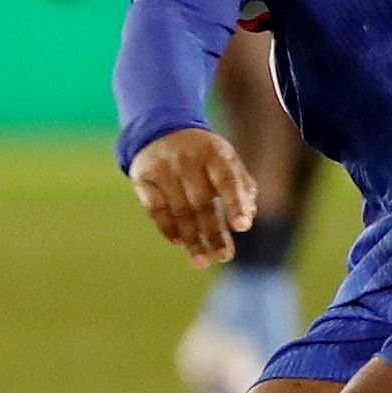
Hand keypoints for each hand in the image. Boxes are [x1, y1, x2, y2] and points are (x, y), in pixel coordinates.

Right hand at [128, 126, 256, 267]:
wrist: (161, 132)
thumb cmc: (204, 155)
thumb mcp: (226, 161)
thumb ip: (241, 187)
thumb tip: (248, 216)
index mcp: (214, 153)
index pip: (227, 180)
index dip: (235, 203)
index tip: (242, 227)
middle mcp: (187, 159)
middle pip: (202, 202)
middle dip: (213, 232)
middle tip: (223, 256)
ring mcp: (163, 168)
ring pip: (178, 210)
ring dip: (191, 238)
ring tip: (201, 260)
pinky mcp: (143, 177)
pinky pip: (155, 208)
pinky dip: (167, 227)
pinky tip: (179, 242)